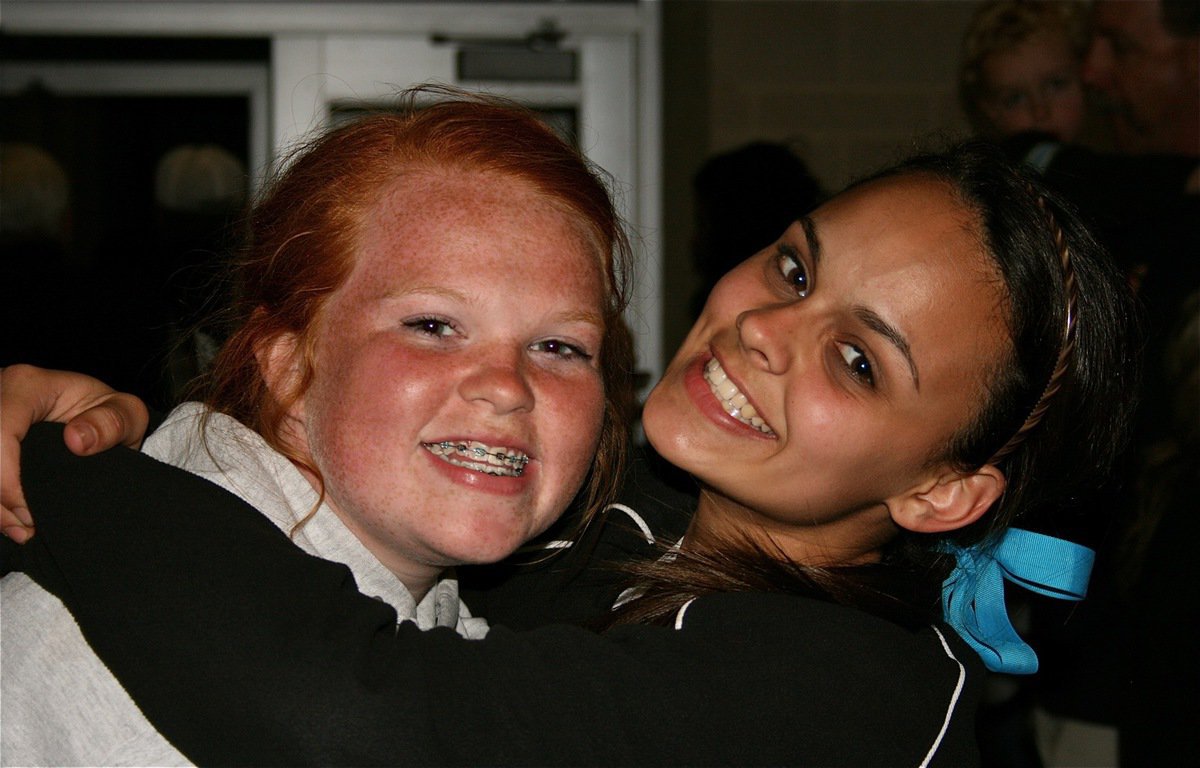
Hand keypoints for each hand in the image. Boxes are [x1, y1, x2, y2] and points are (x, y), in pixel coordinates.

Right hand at [1, 364, 149, 541]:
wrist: (94, 417)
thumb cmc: (109, 413)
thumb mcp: (126, 412)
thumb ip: (112, 422)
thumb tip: (76, 441)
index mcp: (27, 386)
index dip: (6, 478)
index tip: (30, 512)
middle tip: (26, 529)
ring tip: (22, 531)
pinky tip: (13, 524)